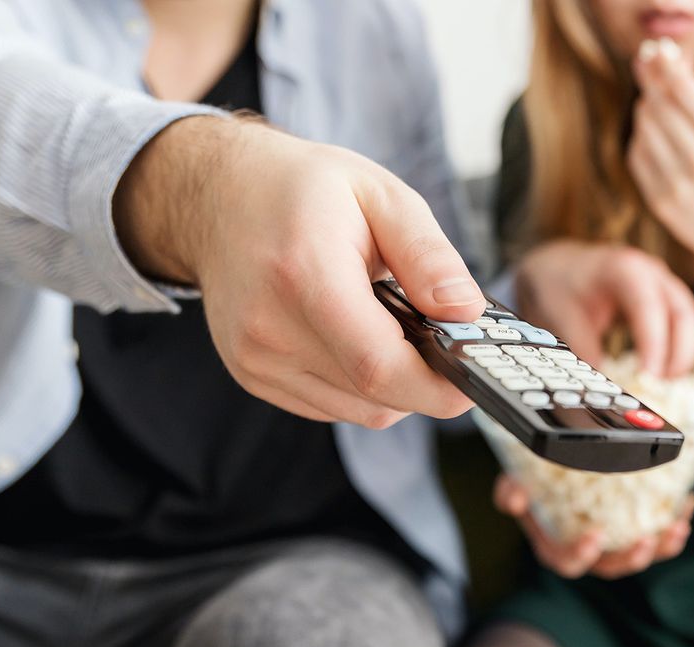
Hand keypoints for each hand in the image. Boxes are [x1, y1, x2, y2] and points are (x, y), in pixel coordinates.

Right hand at [116, 116, 484, 427]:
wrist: (218, 195)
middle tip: (446, 341)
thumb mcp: (380, 195)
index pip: (377, 365)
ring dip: (393, 384)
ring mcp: (255, 358)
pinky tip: (358, 336)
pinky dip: (360, 385)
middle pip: (373, 396)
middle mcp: (269, 327)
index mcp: (303, 273)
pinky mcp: (252, 375)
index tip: (474, 377)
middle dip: (425, 380)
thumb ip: (428, 255)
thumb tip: (467, 311)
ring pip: (357, 410)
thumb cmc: (302, 189)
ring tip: (393, 326)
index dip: (436, 385)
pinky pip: (330, 405)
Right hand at [494, 475, 693, 579]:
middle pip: (611, 568)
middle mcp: (588, 553)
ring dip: (662, 546)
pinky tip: (687, 503)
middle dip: (631, 559)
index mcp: (556, 547)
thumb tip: (515, 498)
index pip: (568, 562)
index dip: (582, 554)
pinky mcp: (635, 530)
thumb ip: (510, 491)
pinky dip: (674, 523)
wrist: (552, 472)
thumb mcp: (514, 483)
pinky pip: (658, 535)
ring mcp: (614, 544)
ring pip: (640, 555)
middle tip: (646, 542)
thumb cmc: (531, 482)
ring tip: (678, 527)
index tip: (596, 537)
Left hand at [514, 240, 693, 377]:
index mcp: (625, 269)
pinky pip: (685, 328)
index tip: (649, 376)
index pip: (649, 306)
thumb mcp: (562, 314)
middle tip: (661, 387)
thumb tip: (600, 384)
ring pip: (691, 323)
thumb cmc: (561, 284)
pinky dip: (679, 352)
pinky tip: (662, 374)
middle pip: (685, 315)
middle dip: (680, 355)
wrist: (561, 266)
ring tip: (661, 385)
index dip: (654, 343)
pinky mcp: (668, 301)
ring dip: (683, 357)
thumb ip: (582, 348)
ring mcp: (665, 286)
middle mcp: (653, 274)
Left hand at [628, 39, 693, 266]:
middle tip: (644, 63)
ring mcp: (676, 182)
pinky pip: (637, 155)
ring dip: (646, 108)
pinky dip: (641, 138)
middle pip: (658, 104)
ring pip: (644, 127)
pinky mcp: (658, 199)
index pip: (683, 88)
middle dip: (650, 80)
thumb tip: (670, 62)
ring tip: (655, 103)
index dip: (665, 64)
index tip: (656, 50)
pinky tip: (652, 135)